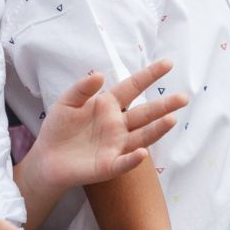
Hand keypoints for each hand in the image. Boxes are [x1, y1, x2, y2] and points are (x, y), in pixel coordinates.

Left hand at [24, 60, 184, 190]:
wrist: (46, 158)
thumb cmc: (58, 128)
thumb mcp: (67, 102)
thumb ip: (82, 88)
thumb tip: (100, 74)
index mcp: (108, 105)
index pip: (133, 87)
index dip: (149, 75)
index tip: (168, 63)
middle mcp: (118, 124)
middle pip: (145, 113)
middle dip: (164, 105)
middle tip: (183, 97)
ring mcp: (116, 145)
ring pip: (142, 136)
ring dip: (157, 129)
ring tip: (172, 119)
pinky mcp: (108, 165)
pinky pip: (124, 162)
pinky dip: (133, 158)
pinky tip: (142, 152)